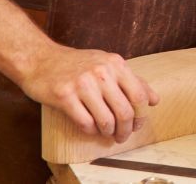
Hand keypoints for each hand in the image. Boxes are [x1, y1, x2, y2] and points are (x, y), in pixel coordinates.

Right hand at [19, 43, 156, 142]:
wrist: (41, 59)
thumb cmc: (78, 64)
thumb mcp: (108, 64)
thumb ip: (132, 81)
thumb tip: (154, 100)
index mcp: (116, 64)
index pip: (139, 95)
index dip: (141, 115)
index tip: (137, 125)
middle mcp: (101, 72)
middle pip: (124, 111)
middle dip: (126, 129)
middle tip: (122, 136)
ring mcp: (82, 84)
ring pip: (106, 119)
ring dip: (109, 132)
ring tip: (107, 133)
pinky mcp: (64, 96)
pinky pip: (85, 122)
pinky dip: (91, 130)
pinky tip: (91, 129)